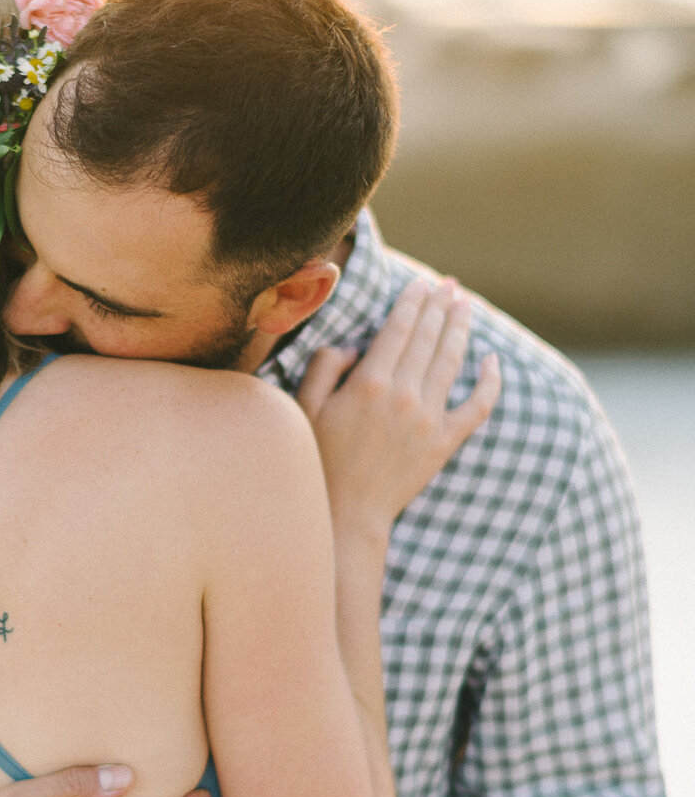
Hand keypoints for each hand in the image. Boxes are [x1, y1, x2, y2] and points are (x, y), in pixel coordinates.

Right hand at [297, 277, 499, 534]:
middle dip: (439, 305)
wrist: (347, 513)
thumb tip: (354, 347)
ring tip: (465, 306)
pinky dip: (489, 382)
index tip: (421, 283)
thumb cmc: (319, 461)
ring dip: (460, 329)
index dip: (412, 300)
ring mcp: (429, 419)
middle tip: (448, 285)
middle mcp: (405, 395)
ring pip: (452, 361)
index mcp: (369, 383)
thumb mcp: (305, 408)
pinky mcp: (445, 442)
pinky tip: (492, 361)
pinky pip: (478, 406)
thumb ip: (325, 367)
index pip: (399, 327)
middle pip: (428, 337)